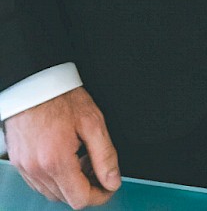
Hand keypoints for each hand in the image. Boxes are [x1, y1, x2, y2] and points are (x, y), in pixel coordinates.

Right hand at [4, 87, 120, 207]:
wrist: (34, 82)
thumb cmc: (60, 96)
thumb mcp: (92, 121)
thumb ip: (105, 155)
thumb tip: (113, 180)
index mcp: (56, 160)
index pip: (80, 198)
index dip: (99, 195)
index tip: (109, 185)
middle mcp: (37, 169)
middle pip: (66, 198)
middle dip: (85, 187)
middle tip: (95, 165)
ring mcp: (25, 167)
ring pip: (51, 193)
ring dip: (69, 183)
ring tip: (80, 158)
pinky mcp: (18, 162)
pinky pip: (38, 183)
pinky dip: (54, 177)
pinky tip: (63, 157)